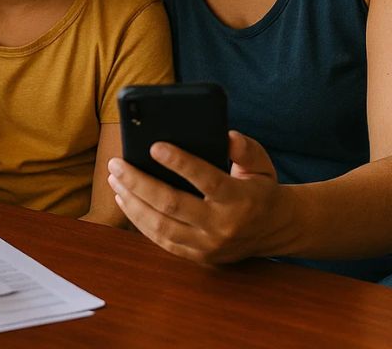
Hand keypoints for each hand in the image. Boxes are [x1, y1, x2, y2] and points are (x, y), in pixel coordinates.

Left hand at [107, 131, 293, 264]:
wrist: (276, 230)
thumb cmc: (261, 189)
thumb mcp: (262, 164)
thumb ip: (246, 149)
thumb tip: (226, 136)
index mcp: (239, 198)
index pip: (206, 179)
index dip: (179, 163)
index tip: (154, 146)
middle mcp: (221, 225)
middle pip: (171, 204)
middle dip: (138, 182)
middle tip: (117, 163)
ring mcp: (207, 245)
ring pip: (160, 225)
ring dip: (132, 201)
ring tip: (115, 179)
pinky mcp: (197, 255)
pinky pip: (161, 240)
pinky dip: (138, 220)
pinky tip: (125, 199)